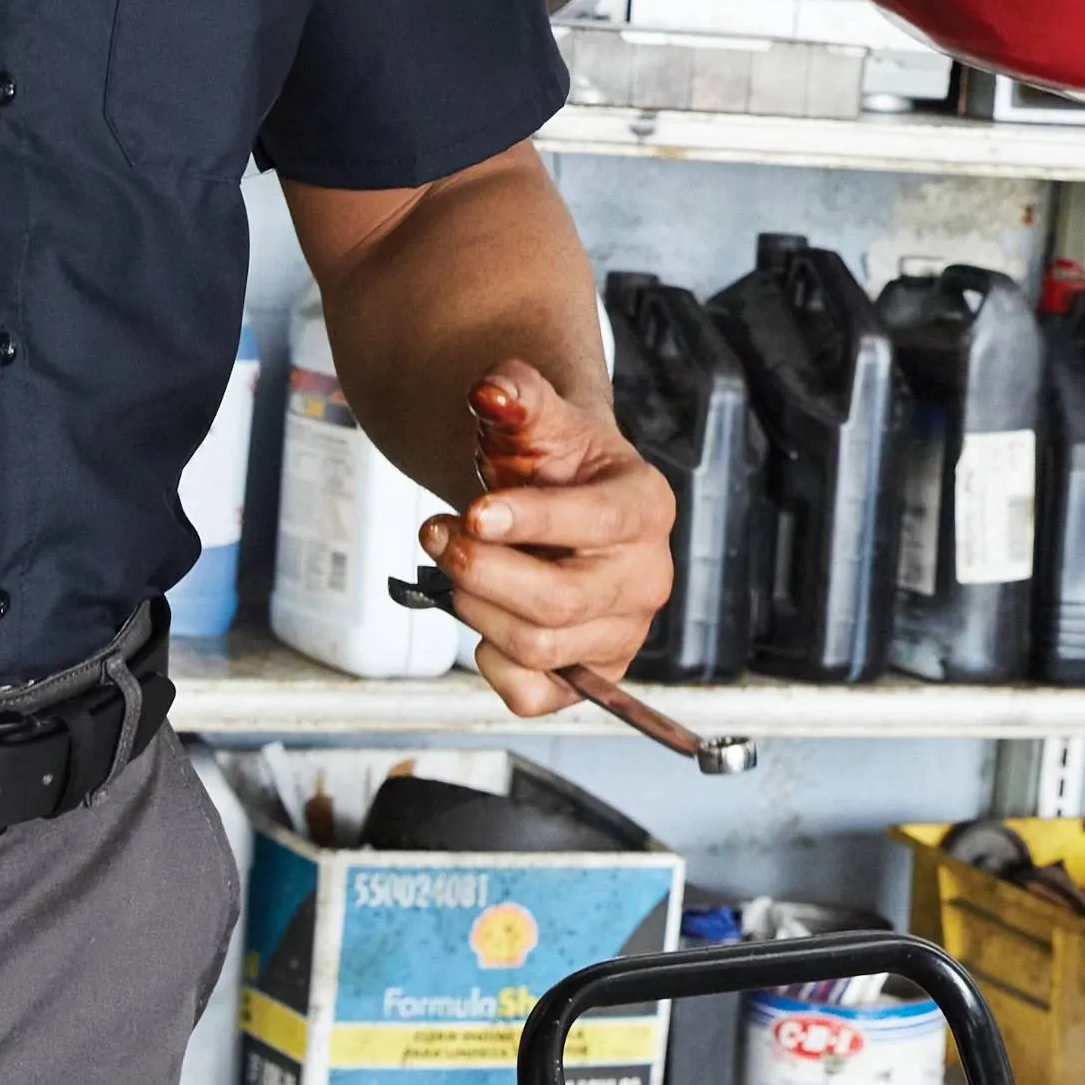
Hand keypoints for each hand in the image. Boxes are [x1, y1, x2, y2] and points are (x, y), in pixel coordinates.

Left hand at [418, 361, 676, 722]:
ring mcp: (624, 633)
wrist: (556, 501)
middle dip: (482, 571)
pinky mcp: (592, 676)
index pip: (598, 523)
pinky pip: (535, 695)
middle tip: (436, 533)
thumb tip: (492, 389)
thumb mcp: (536, 417)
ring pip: (538, 647)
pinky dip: (493, 664)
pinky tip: (484, 617)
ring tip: (451, 567)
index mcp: (646, 505)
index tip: (472, 514)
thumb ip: (515, 393)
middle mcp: (648, 577)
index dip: (531, 522)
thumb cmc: (550, 462)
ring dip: (474, 608)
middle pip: (560, 601)